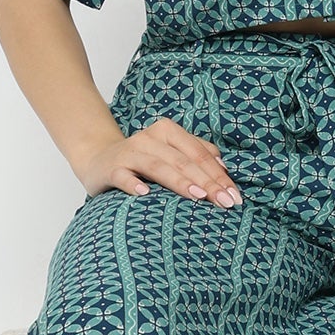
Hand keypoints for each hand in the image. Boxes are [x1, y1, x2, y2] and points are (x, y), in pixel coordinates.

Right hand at [75, 117, 242, 205]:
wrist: (99, 159)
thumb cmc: (144, 160)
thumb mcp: (172, 153)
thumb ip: (197, 154)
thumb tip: (225, 167)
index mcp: (168, 132)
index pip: (199, 154)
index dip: (219, 174)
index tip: (235, 196)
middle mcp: (150, 139)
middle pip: (184, 161)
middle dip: (207, 182)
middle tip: (225, 202)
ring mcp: (129, 153)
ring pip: (158, 166)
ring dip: (179, 181)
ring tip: (198, 196)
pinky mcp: (111, 168)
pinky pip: (122, 176)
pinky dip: (132, 183)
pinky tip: (144, 193)